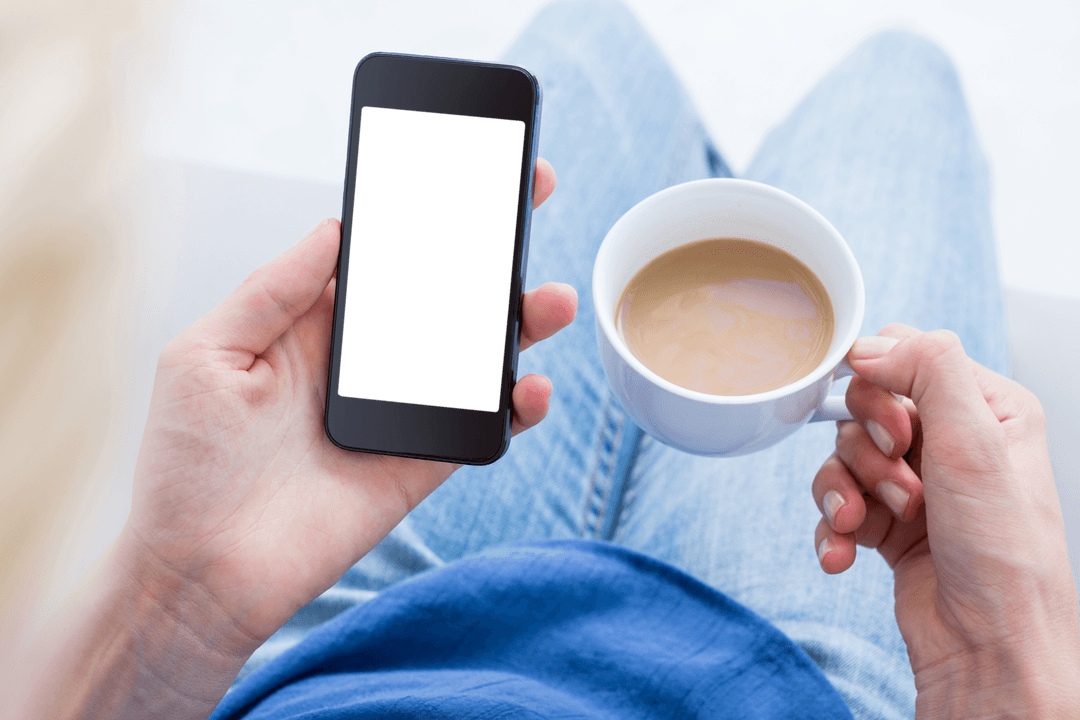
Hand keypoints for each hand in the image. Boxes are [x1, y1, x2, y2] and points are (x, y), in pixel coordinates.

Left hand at [124, 159, 571, 655]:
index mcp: (312, 324)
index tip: (463, 175)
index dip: (423, 216)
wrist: (199, 571)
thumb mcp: (206, 354)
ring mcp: (398, 411)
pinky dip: (515, 407)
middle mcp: (363, 362)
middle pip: (441, 296)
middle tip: (528, 202)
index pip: (381, 258)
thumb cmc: (186, 464)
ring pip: (474, 355)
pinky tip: (529, 385)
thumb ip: (273, 289)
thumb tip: (334, 227)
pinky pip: (480, 427)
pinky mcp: (420, 462)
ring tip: (550, 300)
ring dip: (519, 323)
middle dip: (488, 252)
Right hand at [812, 325, 1079, 715]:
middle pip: (864, 407)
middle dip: (867, 451)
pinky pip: (834, 505)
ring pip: (842, 456)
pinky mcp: (888, 524)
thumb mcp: (977, 444)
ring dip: (845, 492)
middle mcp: (952, 441)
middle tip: (899, 484)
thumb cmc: (1002, 556)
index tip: (896, 431)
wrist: (987, 646)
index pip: (907, 356)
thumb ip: (929, 371)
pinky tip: (845, 554)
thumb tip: (870, 344)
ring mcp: (917, 483)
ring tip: (871, 524)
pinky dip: (832, 529)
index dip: (882, 388)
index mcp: (987, 407)